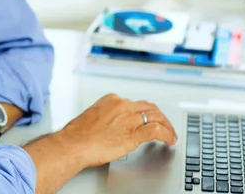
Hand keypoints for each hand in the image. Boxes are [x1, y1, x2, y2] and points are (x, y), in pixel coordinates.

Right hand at [60, 93, 177, 167]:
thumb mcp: (93, 115)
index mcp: (112, 99)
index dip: (145, 112)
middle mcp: (123, 106)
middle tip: (165, 124)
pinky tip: (170, 139)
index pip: (136, 103)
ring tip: (171, 133)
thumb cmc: (78, 134)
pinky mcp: (133, 134)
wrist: (74, 144)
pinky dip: (167, 134)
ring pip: (157, 117)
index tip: (147, 118)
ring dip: (167, 125)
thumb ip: (106, 116)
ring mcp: (129, 119)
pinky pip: (156, 131)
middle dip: (160, 116)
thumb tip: (112, 124)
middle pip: (150, 107)